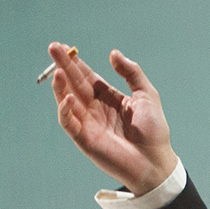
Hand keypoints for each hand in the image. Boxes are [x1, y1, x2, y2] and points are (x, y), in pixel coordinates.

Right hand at [48, 42, 176, 195]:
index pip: (87, 76)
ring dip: (60, 85)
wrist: (156, 162)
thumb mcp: (147, 95)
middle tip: (53, 48)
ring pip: (67, 100)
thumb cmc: (154, 131)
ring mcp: (88, 123)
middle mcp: (95, 108)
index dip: (76, 62)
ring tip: (58, 71)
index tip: (64, 46)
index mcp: (109, 98)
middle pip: (75, 83)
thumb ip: (132, 73)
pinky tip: (68, 98)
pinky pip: (69, 122)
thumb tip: (113, 53)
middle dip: (64, 66)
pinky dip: (65, 110)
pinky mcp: (84, 139)